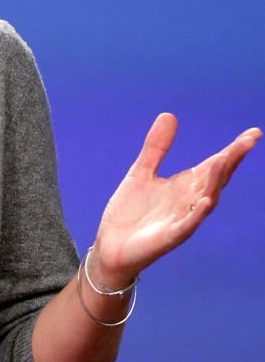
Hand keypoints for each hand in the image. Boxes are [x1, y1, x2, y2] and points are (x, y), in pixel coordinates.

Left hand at [92, 112, 260, 285]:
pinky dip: (197, 213)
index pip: (214, 165)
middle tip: (248, 141)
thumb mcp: (141, 172)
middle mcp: (189, 201)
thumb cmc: (131, 212)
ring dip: (215, 180)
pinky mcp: (169, 236)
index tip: (253, 133)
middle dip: (231, 160)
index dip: (233, 150)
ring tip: (224, 159)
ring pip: (205, 199)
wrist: (111, 246)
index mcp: (185, 186)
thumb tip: (170, 115)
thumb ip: (156, 147)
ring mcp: (182, 219)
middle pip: (216, 178)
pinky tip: (206, 200)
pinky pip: (187, 224)